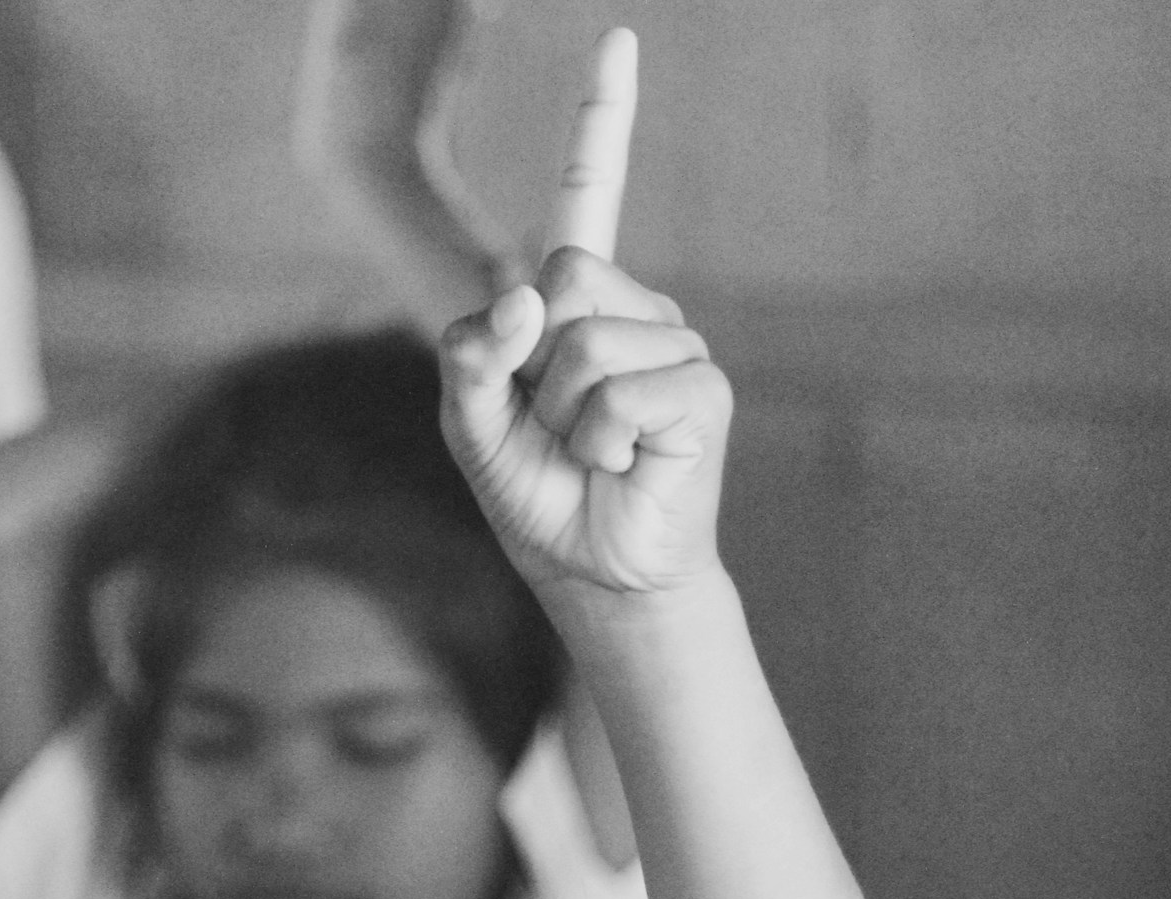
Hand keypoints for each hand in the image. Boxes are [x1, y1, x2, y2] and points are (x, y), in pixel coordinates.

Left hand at [439, 30, 730, 607]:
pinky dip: (602, 440)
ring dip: (566, 417)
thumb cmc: (539, 496)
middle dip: (534, 370)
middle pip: (562, 281)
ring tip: (591, 454)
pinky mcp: (701, 387)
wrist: (596, 573)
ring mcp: (674, 343)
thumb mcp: (471, 428)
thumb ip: (468, 358)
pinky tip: (621, 464)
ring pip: (585, 345)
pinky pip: (622, 391)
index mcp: (578, 304)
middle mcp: (634, 308)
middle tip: (559, 430)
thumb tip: (523, 298)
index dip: (601, 123)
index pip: (587, 198)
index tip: (620, 41)